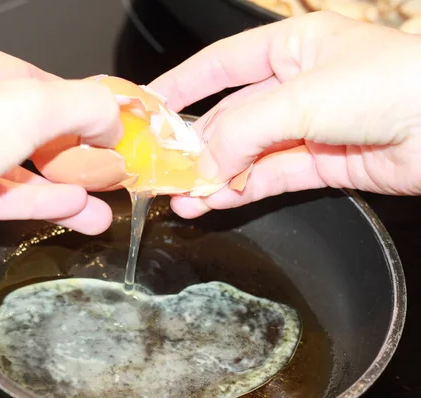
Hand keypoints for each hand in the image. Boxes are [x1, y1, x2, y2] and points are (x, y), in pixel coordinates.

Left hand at [0, 29, 120, 251]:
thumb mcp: (33, 106)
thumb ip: (84, 106)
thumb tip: (111, 118)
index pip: (25, 77)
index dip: (70, 104)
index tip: (99, 125)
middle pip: (16, 126)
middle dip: (65, 155)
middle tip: (98, 169)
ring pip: (3, 165)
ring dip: (53, 186)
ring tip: (94, 206)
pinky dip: (26, 200)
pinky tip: (66, 211)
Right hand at [149, 11, 420, 217]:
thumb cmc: (396, 83)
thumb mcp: (304, 97)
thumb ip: (244, 130)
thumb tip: (202, 163)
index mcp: (290, 48)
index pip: (220, 64)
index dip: (181, 84)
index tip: (148, 108)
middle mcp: (294, 87)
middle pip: (228, 117)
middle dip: (195, 145)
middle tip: (164, 170)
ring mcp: (305, 129)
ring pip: (243, 154)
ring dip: (212, 177)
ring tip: (183, 198)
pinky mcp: (318, 164)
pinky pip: (266, 178)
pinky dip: (238, 191)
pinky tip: (213, 201)